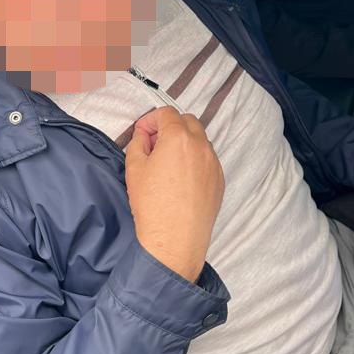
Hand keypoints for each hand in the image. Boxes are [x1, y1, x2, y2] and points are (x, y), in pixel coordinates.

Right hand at [125, 107, 224, 282]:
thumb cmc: (152, 205)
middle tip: (155, 145)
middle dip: (170, 127)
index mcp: (179, 138)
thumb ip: (138, 143)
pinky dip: (195, 160)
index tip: (142, 133)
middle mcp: (201, 146)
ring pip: (200, 140)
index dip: (151, 120)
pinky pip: (208, 160)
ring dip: (184, 143)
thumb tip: (144, 136)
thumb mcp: (134, 169)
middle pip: (187, 121)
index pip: (167, 114)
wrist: (174, 240)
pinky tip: (181, 179)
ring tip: (168, 164)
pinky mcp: (219, 180)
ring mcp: (214, 163)